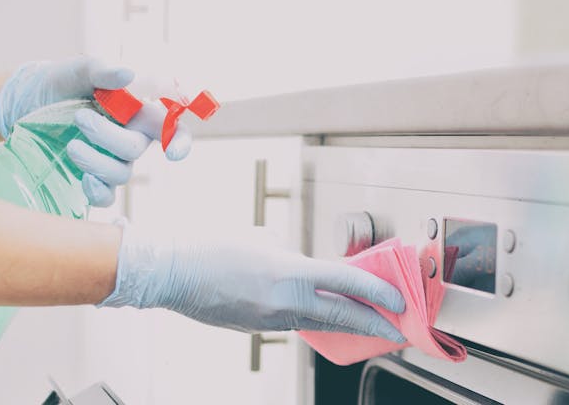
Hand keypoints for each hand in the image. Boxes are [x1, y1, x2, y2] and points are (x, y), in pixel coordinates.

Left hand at [0, 57, 190, 206]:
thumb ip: (103, 71)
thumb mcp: (79, 71)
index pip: (170, 128)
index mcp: (136, 112)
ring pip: (120, 174)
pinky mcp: (91, 178)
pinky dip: (98, 192)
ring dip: (97, 162)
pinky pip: (106, 196)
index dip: (178, 142)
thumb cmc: (61, 82)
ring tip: (71, 145)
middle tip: (80, 118)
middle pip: (135, 150)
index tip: (171, 154)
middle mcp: (129, 138)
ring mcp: (111, 161)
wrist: (27, 102)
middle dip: (109, 137)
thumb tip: (128, 74)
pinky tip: (83, 179)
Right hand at [99, 225, 406, 341]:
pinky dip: (312, 320)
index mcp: (288, 272)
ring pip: (319, 323)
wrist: (171, 273)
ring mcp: (270, 319)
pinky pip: (293, 323)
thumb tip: (303, 266)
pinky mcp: (257, 327)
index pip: (346, 283)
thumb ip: (289, 255)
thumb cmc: (211, 248)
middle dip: (373, 324)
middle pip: (342, 315)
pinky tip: (323, 316)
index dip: (377, 292)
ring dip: (346, 324)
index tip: (397, 300)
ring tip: (369, 323)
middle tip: (397, 328)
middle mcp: (283, 301)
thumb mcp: (261, 240)